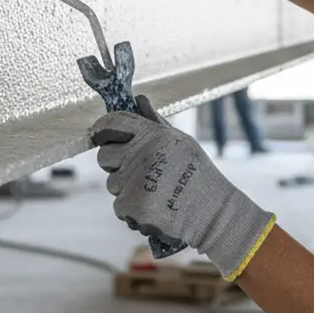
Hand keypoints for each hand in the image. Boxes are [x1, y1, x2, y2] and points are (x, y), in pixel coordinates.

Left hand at [90, 96, 275, 278]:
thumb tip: (138, 99)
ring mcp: (134, 181)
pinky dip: (133, 210)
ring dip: (127, 190)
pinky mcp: (130, 206)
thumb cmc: (199, 176)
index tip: (100, 135)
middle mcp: (142, 155)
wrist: (213, 213)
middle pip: (105, 156)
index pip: (114, 122)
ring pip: (113, 184)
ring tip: (156, 194)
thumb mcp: (182, 142)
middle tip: (142, 172)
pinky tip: (155, 209)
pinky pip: (119, 206)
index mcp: (154, 135)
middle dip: (117, 164)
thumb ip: (155, 122)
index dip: (102, 128)